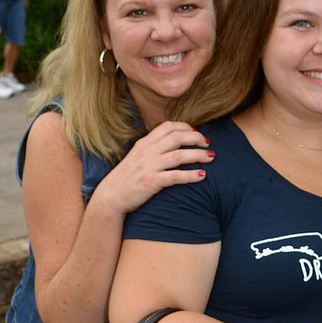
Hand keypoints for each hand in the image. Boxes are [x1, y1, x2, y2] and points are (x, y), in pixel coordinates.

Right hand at [95, 121, 213, 215]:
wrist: (110, 196)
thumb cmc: (127, 178)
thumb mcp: (137, 157)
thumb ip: (153, 149)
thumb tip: (173, 144)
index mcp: (144, 143)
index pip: (168, 126)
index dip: (186, 127)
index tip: (196, 133)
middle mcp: (146, 152)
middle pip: (177, 137)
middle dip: (196, 138)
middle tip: (208, 144)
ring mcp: (149, 166)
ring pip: (179, 155)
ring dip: (198, 155)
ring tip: (211, 157)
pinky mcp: (151, 182)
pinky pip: (175, 176)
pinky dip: (191, 175)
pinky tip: (202, 175)